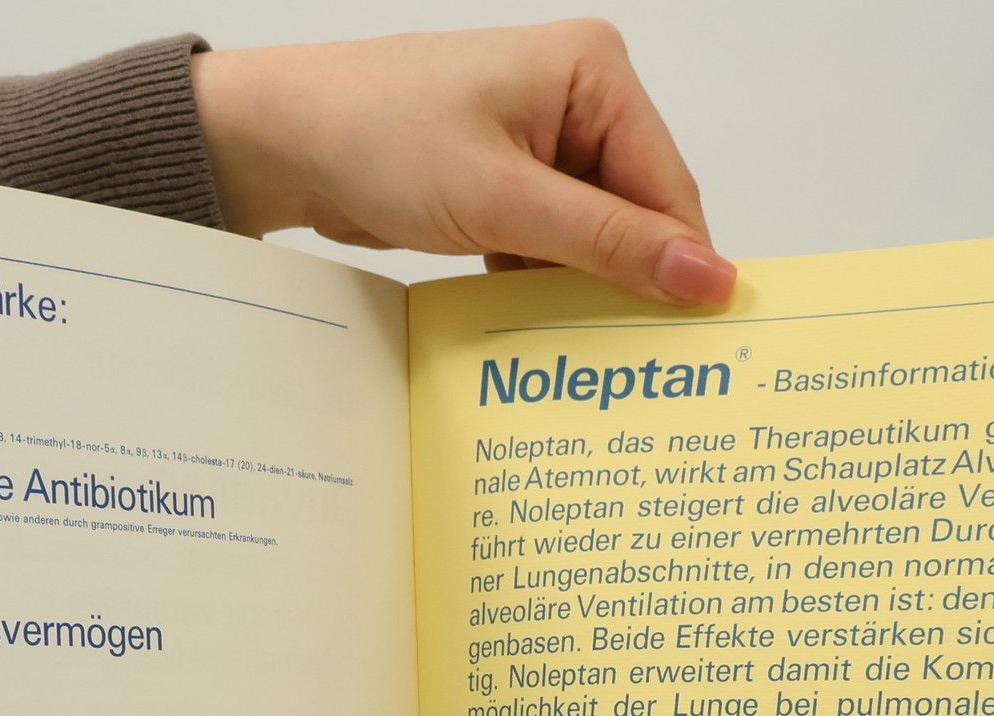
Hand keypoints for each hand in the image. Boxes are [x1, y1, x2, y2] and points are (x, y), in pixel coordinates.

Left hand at [192, 21, 737, 306]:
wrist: (287, 142)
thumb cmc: (380, 137)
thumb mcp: (505, 200)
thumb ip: (609, 244)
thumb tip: (706, 277)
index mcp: (595, 73)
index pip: (668, 186)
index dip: (683, 266)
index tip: (695, 342)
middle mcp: (579, 101)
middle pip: (637, 215)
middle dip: (629, 283)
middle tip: (637, 363)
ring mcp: (545, 144)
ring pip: (596, 241)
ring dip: (582, 292)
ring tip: (583, 353)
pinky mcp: (511, 183)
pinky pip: (554, 248)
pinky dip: (543, 287)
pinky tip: (535, 326)